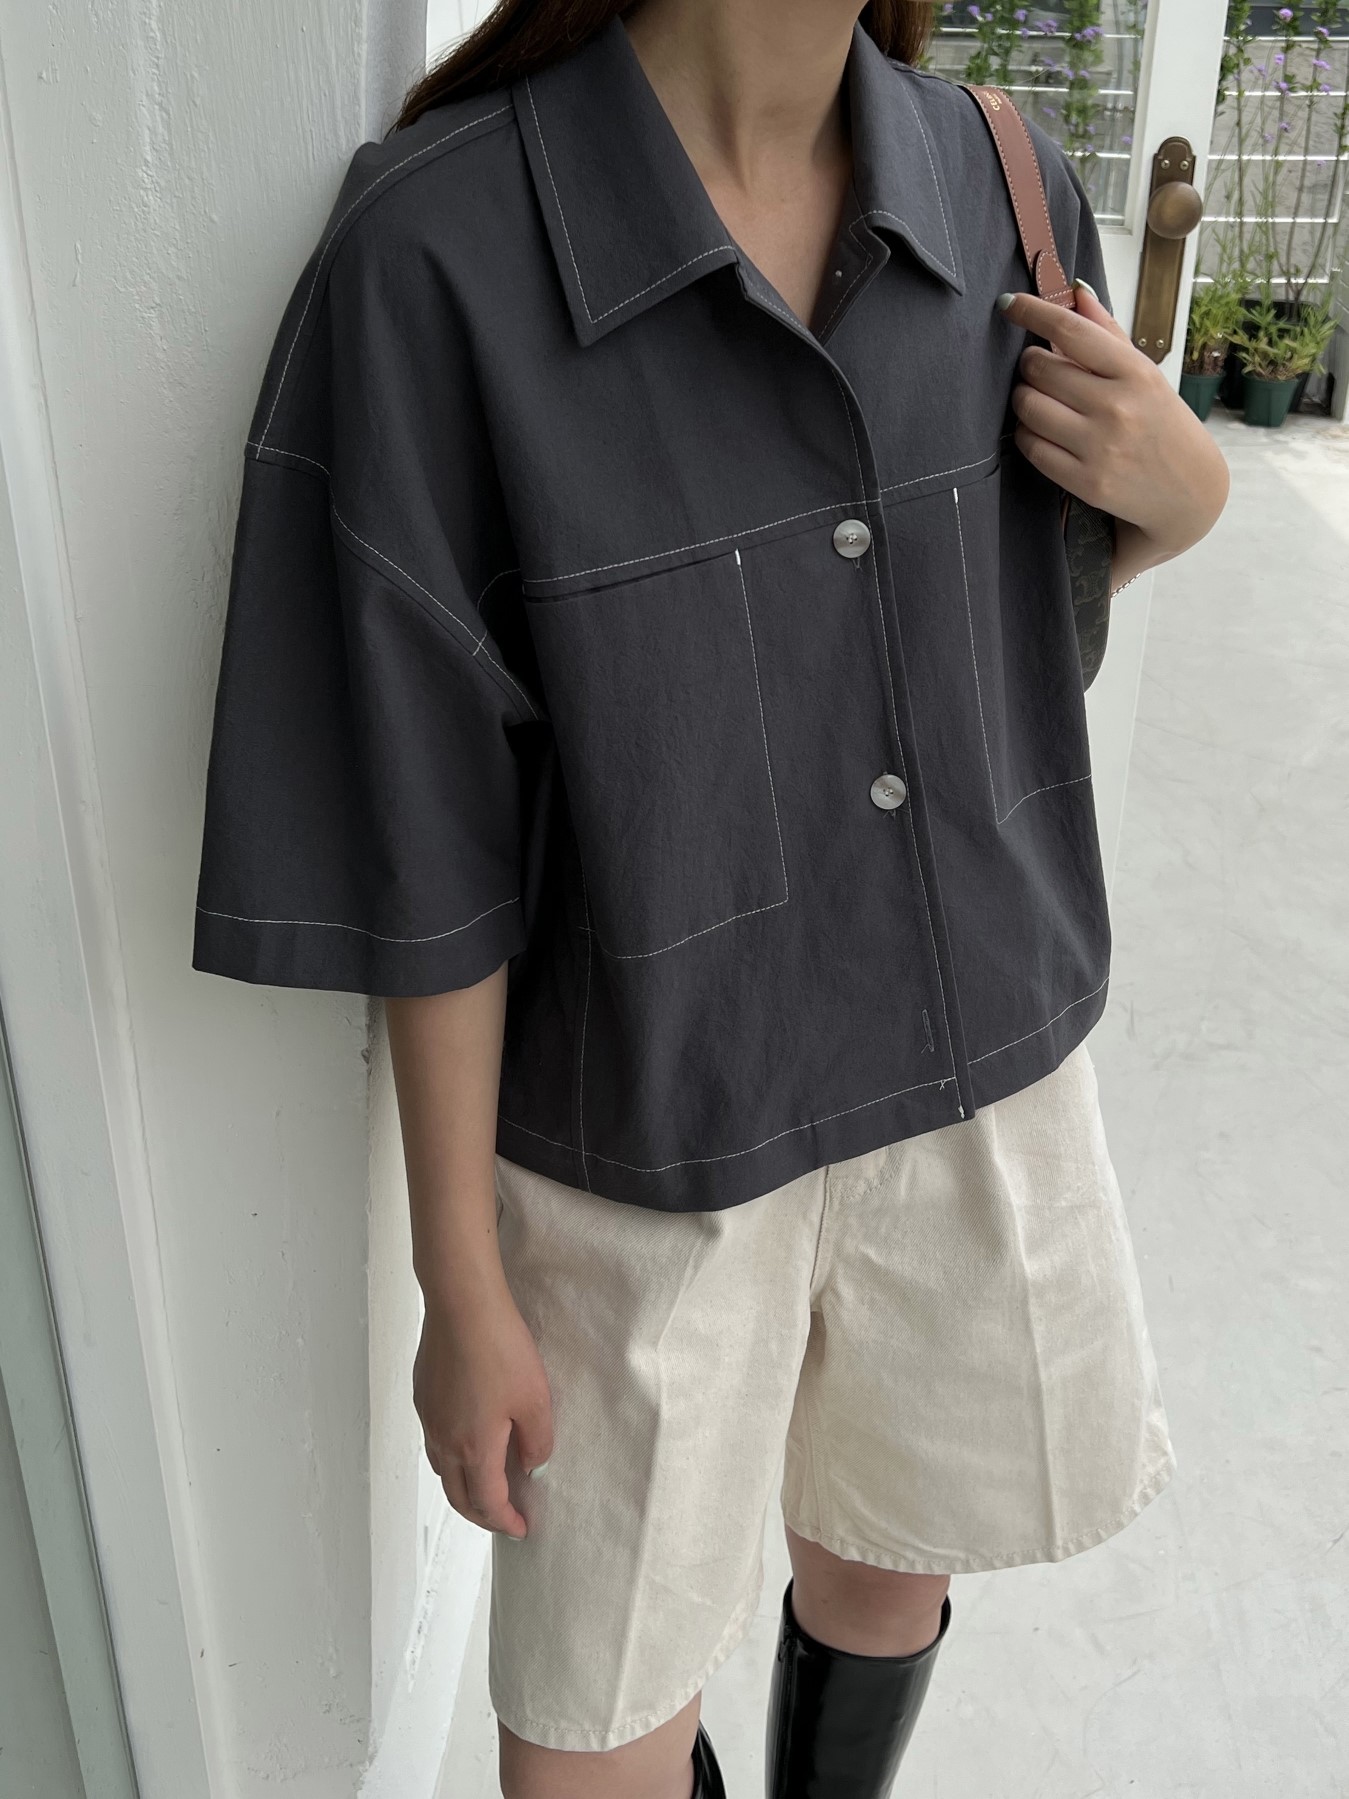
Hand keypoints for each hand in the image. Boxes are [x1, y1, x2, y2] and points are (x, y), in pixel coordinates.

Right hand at [413, 1277, 553, 1538]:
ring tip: (487, 1482)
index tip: (522, 1529)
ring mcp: (428, 1417)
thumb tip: (531, 1464)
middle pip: (457, 1496)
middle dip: (481, 1515)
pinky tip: (470, 1438)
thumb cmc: (500, 1348)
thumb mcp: (535, 1398)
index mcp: (473, 1448)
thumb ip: (537, 1440)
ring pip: (442, 1469)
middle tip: (503, 1517)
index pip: (488, 1503)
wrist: (461, 1304)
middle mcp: (443, 1440)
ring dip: (464, 1486)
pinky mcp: (423, 1394)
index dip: (506, 1521)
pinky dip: (452, 1456)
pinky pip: (435, 1440)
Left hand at [999, 281, 1229, 572]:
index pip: (1072, 331)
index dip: (1033, 312)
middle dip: (1029, 364)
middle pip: (1040, 370)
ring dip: (1022, 398)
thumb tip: (1075, 291)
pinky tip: (1038, 428)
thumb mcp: (1145, 374)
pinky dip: (1026, 433)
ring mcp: (1100, 447)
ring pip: (1029, 408)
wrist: (1189, 492)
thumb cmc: (1162, 424)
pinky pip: (1031, 447)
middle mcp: (1117, 407)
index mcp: (1135, 372)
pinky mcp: (1085, 481)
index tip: (1010, 303)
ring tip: (1036, 398)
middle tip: (1036, 368)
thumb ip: (1108, 333)